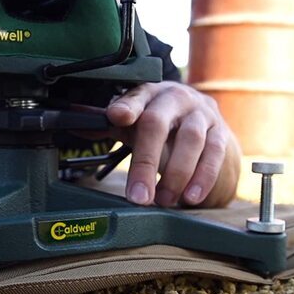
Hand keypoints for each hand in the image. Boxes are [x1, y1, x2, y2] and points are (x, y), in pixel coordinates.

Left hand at [106, 81, 235, 206]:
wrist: (204, 120)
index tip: (116, 117)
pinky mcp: (221, 132)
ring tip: (164, 200)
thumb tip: (72, 121)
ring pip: (191, 140)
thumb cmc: (160, 121)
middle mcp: (175, 98)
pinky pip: (215, 154)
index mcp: (149, 93)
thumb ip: (106, 123)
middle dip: (146, 161)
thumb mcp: (133, 119)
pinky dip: (203, 177)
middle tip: (138, 195)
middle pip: (158, 123)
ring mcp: (201, 114)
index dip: (126, 105)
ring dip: (176, 174)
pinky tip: (191, 196)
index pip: (135, 96)